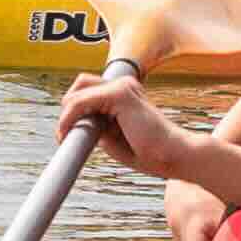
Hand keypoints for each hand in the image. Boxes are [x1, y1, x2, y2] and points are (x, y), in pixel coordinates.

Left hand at [57, 69, 194, 179]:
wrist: (174, 156)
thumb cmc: (148, 151)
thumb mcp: (113, 136)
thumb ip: (95, 124)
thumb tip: (72, 122)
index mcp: (124, 93)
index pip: (87, 90)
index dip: (73, 110)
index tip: (67, 135)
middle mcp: (124, 85)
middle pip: (80, 85)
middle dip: (68, 109)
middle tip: (66, 134)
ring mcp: (122, 86)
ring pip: (77, 93)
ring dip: (66, 116)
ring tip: (66, 137)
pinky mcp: (120, 94)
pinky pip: (80, 102)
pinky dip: (68, 118)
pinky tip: (67, 133)